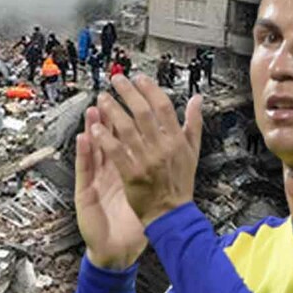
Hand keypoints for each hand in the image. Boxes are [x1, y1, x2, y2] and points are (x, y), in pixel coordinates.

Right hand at [75, 106, 147, 270]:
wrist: (119, 247)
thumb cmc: (134, 218)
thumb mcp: (148, 189)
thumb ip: (157, 165)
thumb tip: (170, 142)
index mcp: (125, 166)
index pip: (125, 136)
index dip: (126, 116)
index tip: (131, 96)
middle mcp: (108, 170)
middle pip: (107, 137)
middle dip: (108, 116)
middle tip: (107, 96)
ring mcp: (96, 180)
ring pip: (93, 148)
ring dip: (93, 128)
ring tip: (92, 111)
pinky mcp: (85, 192)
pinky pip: (84, 169)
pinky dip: (83, 152)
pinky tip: (83, 139)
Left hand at [92, 74, 202, 226]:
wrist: (172, 214)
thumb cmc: (180, 184)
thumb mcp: (193, 152)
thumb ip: (194, 123)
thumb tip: (197, 100)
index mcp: (177, 140)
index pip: (163, 107)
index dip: (150, 89)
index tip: (139, 78)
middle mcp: (162, 148)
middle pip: (142, 113)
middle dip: (127, 93)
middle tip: (116, 80)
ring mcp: (146, 161)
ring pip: (127, 129)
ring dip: (113, 111)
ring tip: (103, 99)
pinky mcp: (132, 175)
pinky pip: (117, 152)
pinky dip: (106, 139)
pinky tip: (96, 128)